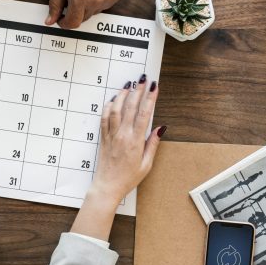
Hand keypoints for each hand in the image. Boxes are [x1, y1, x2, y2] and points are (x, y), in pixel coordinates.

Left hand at [46, 0, 126, 28]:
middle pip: (83, 19)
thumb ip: (55, 3)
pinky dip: (97, 1)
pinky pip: (103, 6)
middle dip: (74, 12)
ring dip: (86, 6)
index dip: (64, 23)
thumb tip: (50, 19)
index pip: (73, 23)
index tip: (61, 19)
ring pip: (93, 13)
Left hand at [71, 76, 164, 239]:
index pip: (144, 114)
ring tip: (128, 85)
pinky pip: (105, 118)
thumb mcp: (146, 164)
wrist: (108, 186)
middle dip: (137, 91)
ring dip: (122, 95)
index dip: (150, 98)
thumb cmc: (128, 178)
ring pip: (116, 109)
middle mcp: (122, 135)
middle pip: (130, 107)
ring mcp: (111, 135)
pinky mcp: (104, 137)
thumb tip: (161, 128)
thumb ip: (153, 144)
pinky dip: (109, 106)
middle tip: (143, 79)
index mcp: (135, 141)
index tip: (154, 87)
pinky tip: (113, 99)